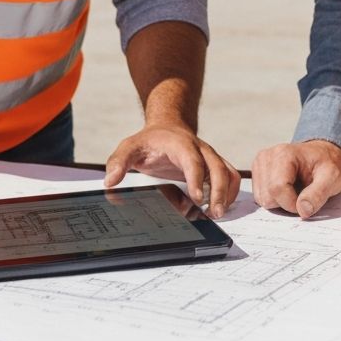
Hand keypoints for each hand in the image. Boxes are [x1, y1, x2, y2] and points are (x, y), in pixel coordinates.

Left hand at [103, 124, 240, 216]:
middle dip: (219, 191)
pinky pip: (230, 176)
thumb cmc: (149, 140)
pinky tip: (219, 208)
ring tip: (218, 214)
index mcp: (180, 144)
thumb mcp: (130, 147)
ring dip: (227, 193)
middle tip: (214, 213)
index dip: (196, 178)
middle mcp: (200, 149)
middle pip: (217, 167)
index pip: (192, 160)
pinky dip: (230, 193)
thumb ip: (119, 161)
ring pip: (228, 172)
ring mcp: (209, 157)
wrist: (166, 126)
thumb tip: (110, 181)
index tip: (197, 198)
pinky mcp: (214, 165)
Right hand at [251, 140, 340, 217]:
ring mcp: (259, 163)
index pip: (277, 189)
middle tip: (301, 195)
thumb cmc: (326, 165)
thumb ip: (318, 194)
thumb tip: (303, 211)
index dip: (292, 204)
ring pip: (261, 198)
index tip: (306, 202)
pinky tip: (286, 190)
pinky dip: (274, 199)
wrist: (321, 154)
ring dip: (279, 202)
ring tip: (294, 191)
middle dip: (285, 204)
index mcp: (284, 154)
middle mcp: (266, 156)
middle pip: (267, 196)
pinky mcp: (257, 171)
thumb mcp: (332, 178)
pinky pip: (259, 196)